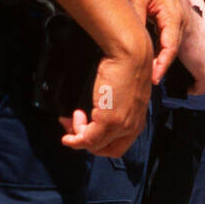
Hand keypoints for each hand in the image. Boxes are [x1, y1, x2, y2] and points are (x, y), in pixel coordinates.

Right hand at [60, 19, 151, 157]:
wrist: (130, 54)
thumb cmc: (125, 66)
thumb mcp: (121, 92)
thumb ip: (113, 106)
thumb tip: (95, 112)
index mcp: (137, 120)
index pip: (118, 145)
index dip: (99, 143)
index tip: (85, 128)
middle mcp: (132, 126)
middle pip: (106, 149)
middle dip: (86, 142)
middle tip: (72, 125)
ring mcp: (121, 125)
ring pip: (95, 145)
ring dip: (77, 135)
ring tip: (70, 119)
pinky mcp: (110, 120)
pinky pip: (88, 139)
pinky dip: (74, 138)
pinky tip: (66, 128)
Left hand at [129, 0, 184, 84]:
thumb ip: (136, 20)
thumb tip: (130, 43)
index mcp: (173, 16)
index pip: (170, 48)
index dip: (161, 66)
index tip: (153, 79)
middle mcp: (180, 19)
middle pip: (173, 50)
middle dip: (161, 67)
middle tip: (148, 82)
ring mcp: (179, 18)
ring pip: (172, 46)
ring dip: (163, 61)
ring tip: (150, 76)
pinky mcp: (174, 17)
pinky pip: (170, 40)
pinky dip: (163, 51)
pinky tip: (153, 60)